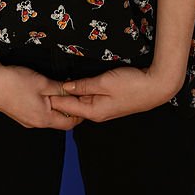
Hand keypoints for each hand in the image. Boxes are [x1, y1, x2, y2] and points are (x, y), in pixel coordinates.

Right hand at [0, 54, 85, 128]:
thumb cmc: (15, 82)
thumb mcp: (43, 82)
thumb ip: (60, 88)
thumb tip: (74, 90)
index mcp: (44, 118)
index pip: (69, 123)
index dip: (79, 113)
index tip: (85, 100)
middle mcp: (35, 123)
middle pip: (58, 120)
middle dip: (68, 108)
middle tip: (74, 93)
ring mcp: (25, 119)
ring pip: (47, 115)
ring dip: (55, 105)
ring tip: (59, 89)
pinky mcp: (18, 113)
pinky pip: (36, 112)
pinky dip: (44, 104)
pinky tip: (42, 91)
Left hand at [49, 65, 179, 121]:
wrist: (155, 87)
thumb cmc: (131, 84)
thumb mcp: (104, 82)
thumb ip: (84, 85)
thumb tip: (66, 87)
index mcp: (94, 111)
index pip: (67, 106)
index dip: (53, 98)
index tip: (38, 92)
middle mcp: (97, 113)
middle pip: (73, 106)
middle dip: (58, 98)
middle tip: (42, 88)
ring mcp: (104, 108)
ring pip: (81, 102)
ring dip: (70, 95)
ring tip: (53, 86)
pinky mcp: (110, 102)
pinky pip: (90, 98)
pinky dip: (81, 92)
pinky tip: (75, 86)